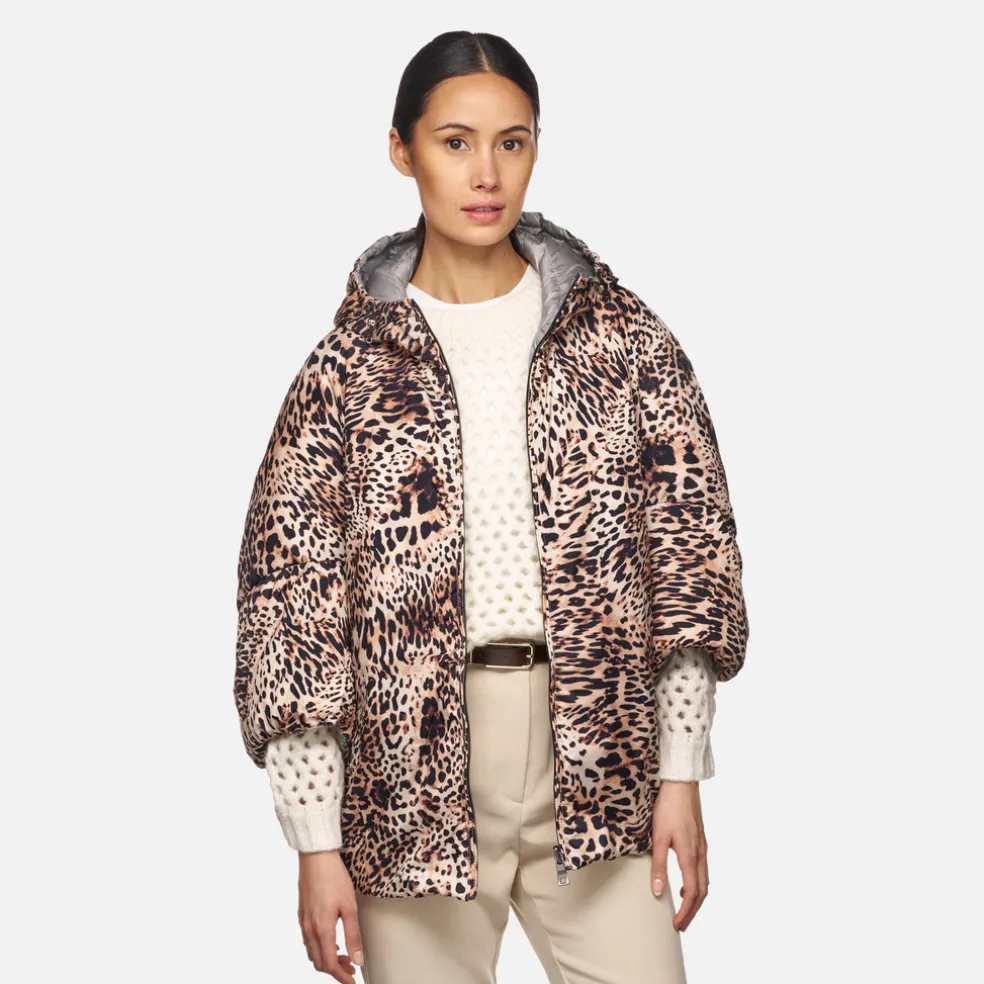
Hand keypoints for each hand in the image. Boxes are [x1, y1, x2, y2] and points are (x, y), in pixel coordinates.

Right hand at [297, 850, 364, 980]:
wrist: (316, 857)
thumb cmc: (333, 877)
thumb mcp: (350, 906)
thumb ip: (353, 935)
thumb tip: (358, 958)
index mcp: (321, 929)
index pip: (329, 964)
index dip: (341, 976)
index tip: (352, 981)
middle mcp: (309, 929)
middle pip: (319, 962)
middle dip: (335, 970)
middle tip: (351, 969)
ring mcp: (303, 922)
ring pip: (313, 952)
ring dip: (327, 959)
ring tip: (344, 956)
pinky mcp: (302, 914)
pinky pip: (309, 941)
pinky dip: (320, 948)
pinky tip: (332, 941)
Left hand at [650, 780, 708, 931]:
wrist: (681, 783)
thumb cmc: (669, 807)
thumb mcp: (658, 836)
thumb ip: (659, 865)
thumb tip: (658, 891)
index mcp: (690, 856)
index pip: (692, 893)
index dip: (685, 912)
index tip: (676, 925)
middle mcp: (700, 854)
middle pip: (702, 892)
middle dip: (692, 911)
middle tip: (680, 924)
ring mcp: (702, 847)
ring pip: (704, 881)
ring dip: (696, 898)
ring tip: (684, 908)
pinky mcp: (700, 840)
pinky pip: (702, 869)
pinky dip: (697, 883)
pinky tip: (686, 882)